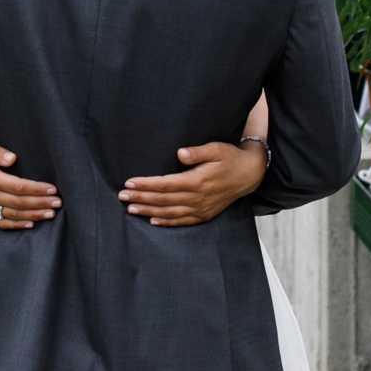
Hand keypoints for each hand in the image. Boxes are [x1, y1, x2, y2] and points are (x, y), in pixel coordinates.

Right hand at [0, 139, 58, 227]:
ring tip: (50, 213)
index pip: (17, 187)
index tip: (52, 189)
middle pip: (18, 203)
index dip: (36, 189)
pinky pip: (1, 222)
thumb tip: (13, 158)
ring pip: (12, 214)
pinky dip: (17, 225)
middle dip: (40, 203)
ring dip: (33, 215)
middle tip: (58, 202)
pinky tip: (31, 224)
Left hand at [119, 137, 267, 222]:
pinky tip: (152, 220)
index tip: (130, 182)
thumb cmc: (230, 158)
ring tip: (131, 208)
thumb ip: (198, 152)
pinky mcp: (204, 215)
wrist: (249, 175)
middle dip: (141, 197)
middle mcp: (197, 198)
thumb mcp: (217, 149)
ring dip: (148, 211)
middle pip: (163, 200)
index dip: (147, 184)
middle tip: (122, 195)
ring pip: (169, 212)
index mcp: (198, 181)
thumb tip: (180, 154)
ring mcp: (200, 209)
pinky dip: (166, 222)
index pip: (166, 184)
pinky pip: (182, 221)